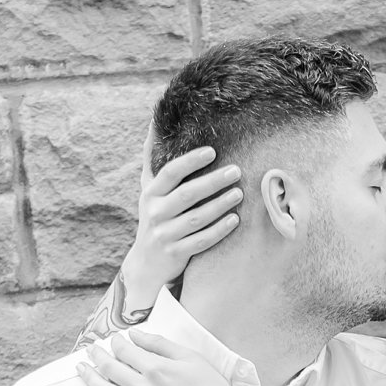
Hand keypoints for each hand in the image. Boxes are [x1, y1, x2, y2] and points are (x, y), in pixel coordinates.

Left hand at [77, 327, 262, 385]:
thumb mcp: (191, 358)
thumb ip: (160, 344)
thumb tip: (135, 334)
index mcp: (157, 367)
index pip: (125, 350)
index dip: (116, 342)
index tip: (114, 340)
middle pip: (110, 368)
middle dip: (97, 356)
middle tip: (90, 350)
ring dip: (89, 378)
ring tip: (80, 369)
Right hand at [121, 131, 242, 312]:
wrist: (146, 263)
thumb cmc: (154, 218)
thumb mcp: (148, 190)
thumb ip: (152, 160)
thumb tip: (154, 122)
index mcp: (150, 193)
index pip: (170, 173)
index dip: (190, 161)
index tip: (212, 151)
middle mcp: (155, 213)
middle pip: (186, 194)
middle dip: (212, 181)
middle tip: (236, 171)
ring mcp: (165, 234)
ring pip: (196, 218)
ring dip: (219, 205)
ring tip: (239, 193)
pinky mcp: (176, 253)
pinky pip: (201, 241)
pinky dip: (218, 231)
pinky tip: (235, 220)